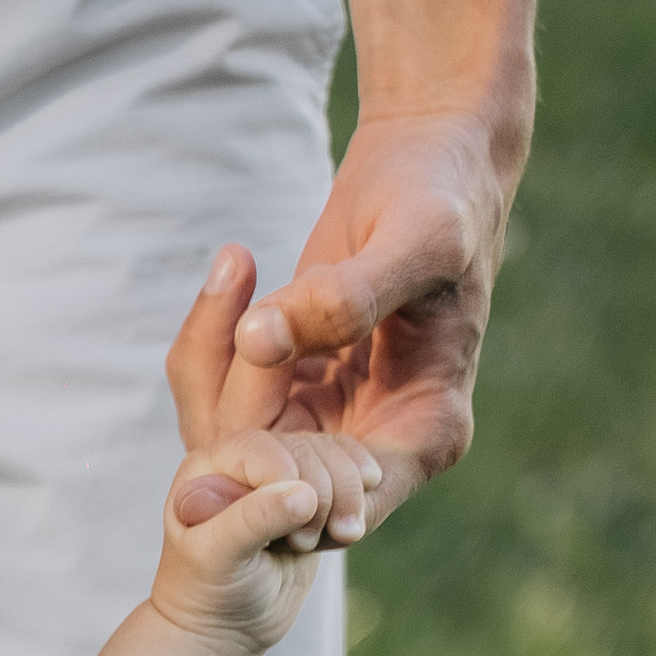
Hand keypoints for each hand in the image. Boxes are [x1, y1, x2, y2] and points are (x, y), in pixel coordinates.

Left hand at [149, 421, 376, 655]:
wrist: (224, 630)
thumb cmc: (208, 595)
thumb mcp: (219, 558)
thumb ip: (253, 520)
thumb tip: (304, 494)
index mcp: (208, 469)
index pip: (260, 448)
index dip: (286, 477)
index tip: (292, 530)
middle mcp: (245, 465)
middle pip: (304, 449)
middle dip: (323, 492)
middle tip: (305, 544)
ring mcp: (281, 479)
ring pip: (332, 458)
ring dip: (347, 496)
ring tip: (342, 536)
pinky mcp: (311, 498)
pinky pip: (347, 477)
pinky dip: (359, 498)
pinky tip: (352, 528)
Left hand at [176, 114, 514, 526]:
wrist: (431, 152)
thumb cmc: (444, 194)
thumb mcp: (416, 240)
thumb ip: (346, 296)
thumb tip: (260, 339)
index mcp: (425, 431)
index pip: (340, 504)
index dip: (280, 480)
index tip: (242, 409)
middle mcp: (375, 442)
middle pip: (276, 481)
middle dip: (237, 411)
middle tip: (241, 314)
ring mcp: (330, 419)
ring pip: (238, 445)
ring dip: (214, 371)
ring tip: (235, 272)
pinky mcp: (291, 385)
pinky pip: (226, 397)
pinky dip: (210, 346)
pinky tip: (234, 268)